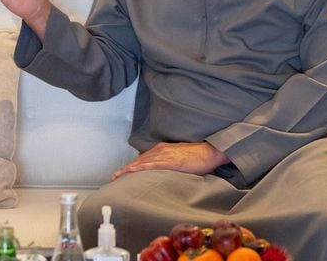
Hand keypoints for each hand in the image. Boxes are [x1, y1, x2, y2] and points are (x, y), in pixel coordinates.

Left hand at [112, 142, 229, 179]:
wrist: (211, 152)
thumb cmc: (200, 157)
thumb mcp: (182, 160)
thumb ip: (172, 165)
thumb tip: (167, 175)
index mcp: (163, 150)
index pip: (144, 158)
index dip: (133, 165)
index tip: (124, 171)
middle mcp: (160, 150)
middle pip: (139, 160)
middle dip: (127, 168)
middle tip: (115, 176)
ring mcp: (164, 154)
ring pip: (142, 162)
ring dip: (129, 169)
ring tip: (118, 176)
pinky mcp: (169, 160)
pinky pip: (151, 164)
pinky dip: (139, 168)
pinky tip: (131, 171)